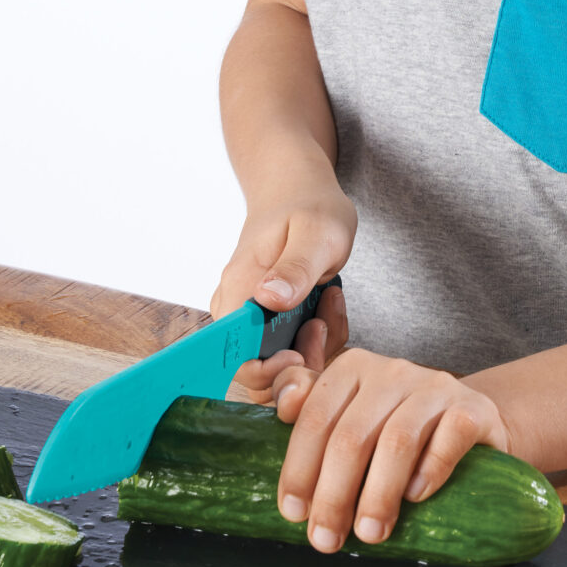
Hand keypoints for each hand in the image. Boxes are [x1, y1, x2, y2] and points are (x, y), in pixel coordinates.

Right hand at [210, 166, 355, 401]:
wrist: (298, 188)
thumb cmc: (308, 204)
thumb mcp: (316, 232)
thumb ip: (295, 269)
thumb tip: (268, 300)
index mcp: (237, 297)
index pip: (240, 364)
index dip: (273, 373)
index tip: (302, 350)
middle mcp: (237, 317)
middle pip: (265, 377)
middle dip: (305, 362)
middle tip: (324, 320)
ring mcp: (254, 323)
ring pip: (285, 367)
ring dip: (319, 347)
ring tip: (329, 300)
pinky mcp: (272, 325)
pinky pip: (298, 351)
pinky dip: (322, 338)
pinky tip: (329, 302)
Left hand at [271, 348, 511, 553]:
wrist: (473, 425)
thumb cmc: (404, 430)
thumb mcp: (354, 416)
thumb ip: (313, 410)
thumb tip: (283, 408)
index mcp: (353, 369)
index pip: (316, 418)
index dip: (299, 468)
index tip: (294, 513)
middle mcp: (392, 372)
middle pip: (352, 435)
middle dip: (333, 494)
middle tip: (326, 539)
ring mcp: (436, 388)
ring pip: (397, 440)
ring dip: (378, 494)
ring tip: (369, 533)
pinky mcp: (474, 409)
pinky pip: (450, 438)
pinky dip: (430, 471)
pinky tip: (416, 499)